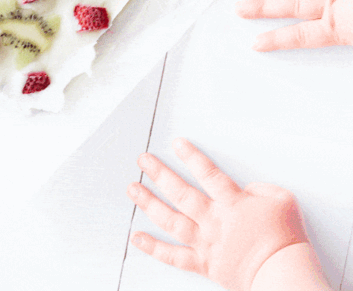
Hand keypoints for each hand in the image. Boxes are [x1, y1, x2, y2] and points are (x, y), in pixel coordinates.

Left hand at [127, 139, 307, 290]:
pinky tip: (137, 236)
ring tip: (133, 189)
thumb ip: (260, 187)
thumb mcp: (282, 199)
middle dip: (160, 174)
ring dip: (150, 204)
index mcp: (233, 203)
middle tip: (143, 160)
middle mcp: (215, 222)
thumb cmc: (285, 239)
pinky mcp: (205, 264)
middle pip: (181, 194)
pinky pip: (174, 256)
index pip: (208, 174)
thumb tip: (245, 187)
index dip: (191, 157)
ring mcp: (207, 243)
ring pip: (172, 221)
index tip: (176, 144)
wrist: (283, 275)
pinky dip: (153, 247)